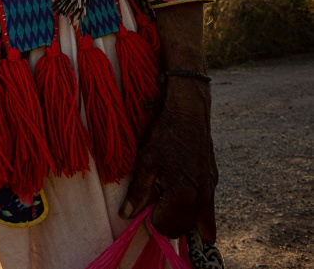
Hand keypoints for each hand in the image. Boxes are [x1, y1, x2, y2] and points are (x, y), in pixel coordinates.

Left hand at [119, 78, 217, 241]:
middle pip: (180, 229)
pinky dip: (196, 214)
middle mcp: (202, 200)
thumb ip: (138, 192)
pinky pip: (207, 211)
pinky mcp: (213, 183)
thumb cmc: (165, 133)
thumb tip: (126, 215)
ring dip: (180, 218)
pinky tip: (185, 201)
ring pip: (196, 224)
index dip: (149, 216)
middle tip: (154, 196)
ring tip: (166, 195)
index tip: (144, 199)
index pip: (163, 227)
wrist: (189, 110)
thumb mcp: (146, 161)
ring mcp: (211, 192)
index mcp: (183, 196)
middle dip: (164, 219)